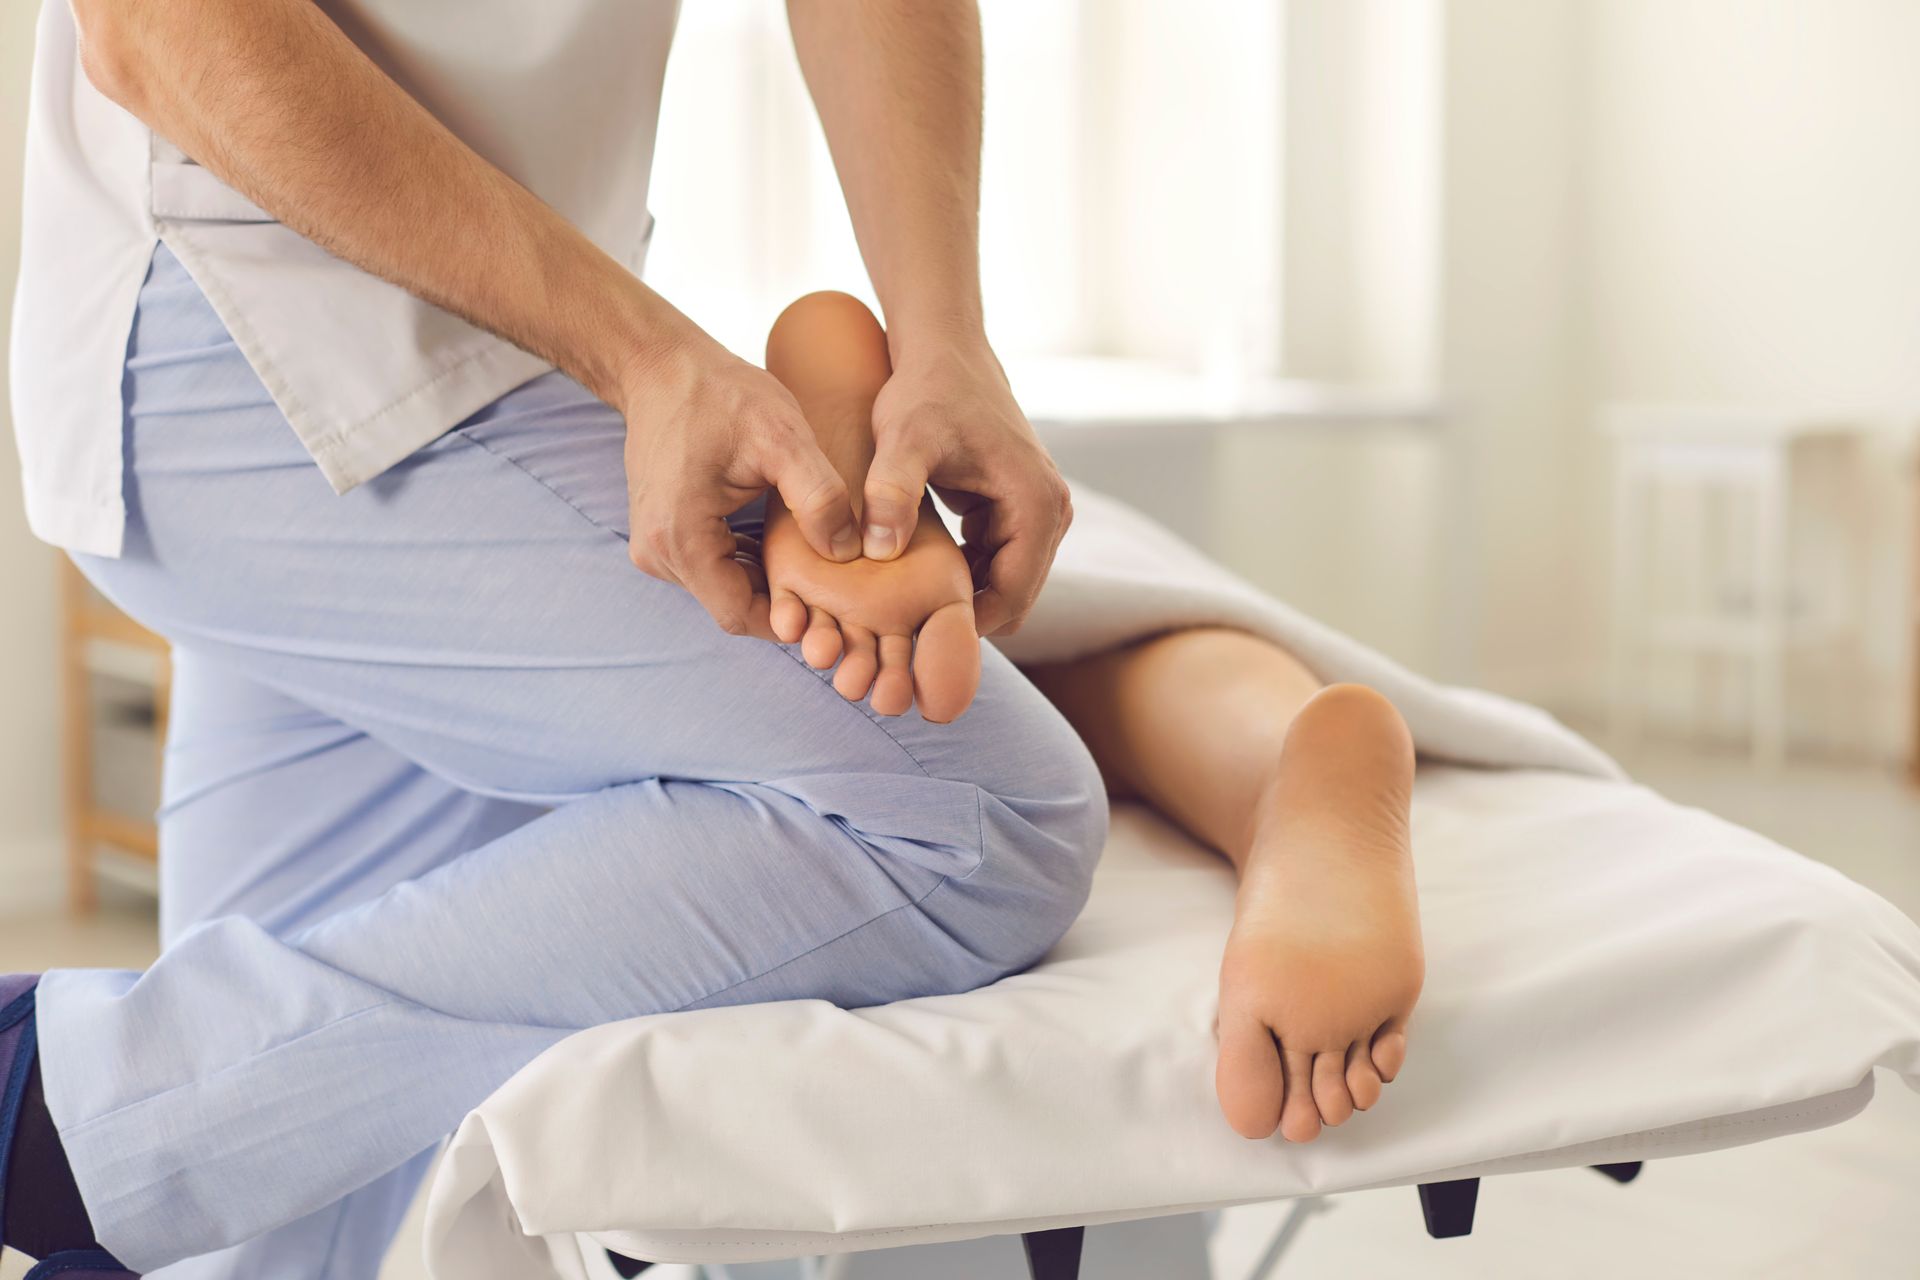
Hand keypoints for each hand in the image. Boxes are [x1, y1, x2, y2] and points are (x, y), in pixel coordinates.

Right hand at [620, 333, 861, 635]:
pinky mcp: (662, 531)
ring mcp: (654, 544)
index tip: (834, 609)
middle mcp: (657, 553)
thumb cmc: (720, 394)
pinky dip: (748, 562)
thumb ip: (818, 497)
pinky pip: (712, 565)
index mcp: (681, 539)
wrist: (662, 365)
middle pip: (732, 606)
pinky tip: (784, 544)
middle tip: (837, 591)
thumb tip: (847, 552)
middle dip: (784, 602)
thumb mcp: (782, 437)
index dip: (790, 619)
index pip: (740, 616)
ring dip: (767, 582)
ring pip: (723, 588)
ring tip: (817, 566)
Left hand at [864, 335, 1070, 634]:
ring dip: (959, 598)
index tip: (908, 640)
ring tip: (902, 609)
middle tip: (900, 637)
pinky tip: (912, 575)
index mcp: (1038, 505)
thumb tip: (878, 551)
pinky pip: (994, 564)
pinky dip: (959, 574)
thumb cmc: (926, 392)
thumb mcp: (901, 439)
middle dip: (961, 618)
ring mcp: (1040, 513)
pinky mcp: (1018, 511)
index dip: (962, 626)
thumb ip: (890, 491)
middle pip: (1013, 600)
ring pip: (1003, 586)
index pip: (1010, 599)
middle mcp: (1052, 513)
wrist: (944, 352)